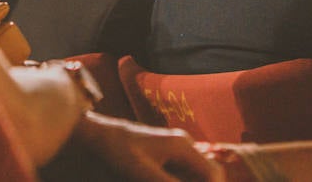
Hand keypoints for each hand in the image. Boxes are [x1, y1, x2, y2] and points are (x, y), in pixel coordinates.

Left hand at [74, 113, 224, 181]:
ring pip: (195, 173)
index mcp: (182, 146)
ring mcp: (175, 148)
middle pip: (207, 173)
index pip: (213, 174)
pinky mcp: (165, 153)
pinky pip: (182, 172)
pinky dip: (179, 180)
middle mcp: (183, 144)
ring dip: (189, 181)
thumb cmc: (120, 151)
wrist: (99, 135)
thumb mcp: (144, 173)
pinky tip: (160, 180)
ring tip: (156, 180)